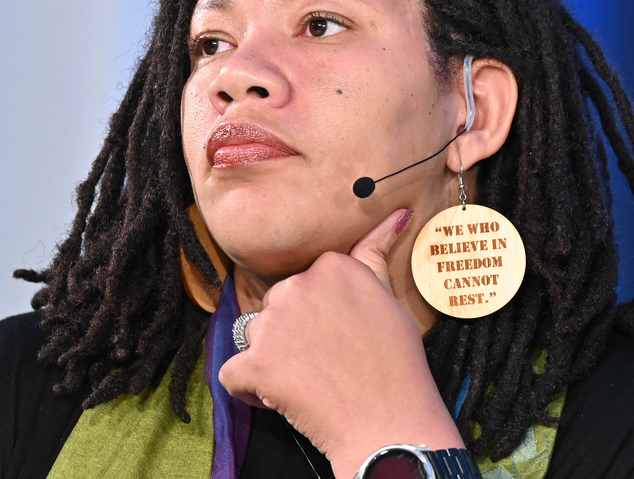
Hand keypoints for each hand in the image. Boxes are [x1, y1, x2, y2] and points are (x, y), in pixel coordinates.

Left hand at [219, 209, 463, 477]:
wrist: (390, 421)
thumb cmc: (397, 362)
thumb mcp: (389, 298)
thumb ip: (376, 253)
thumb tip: (398, 213)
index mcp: (332, 266)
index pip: (308, 283)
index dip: (321, 315)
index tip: (343, 336)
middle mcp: (298, 285)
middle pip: (278, 307)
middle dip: (294, 333)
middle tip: (329, 361)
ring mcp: (273, 323)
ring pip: (256, 336)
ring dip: (272, 358)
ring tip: (309, 380)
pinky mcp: (254, 362)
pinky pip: (234, 373)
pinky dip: (251, 389)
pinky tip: (283, 398)